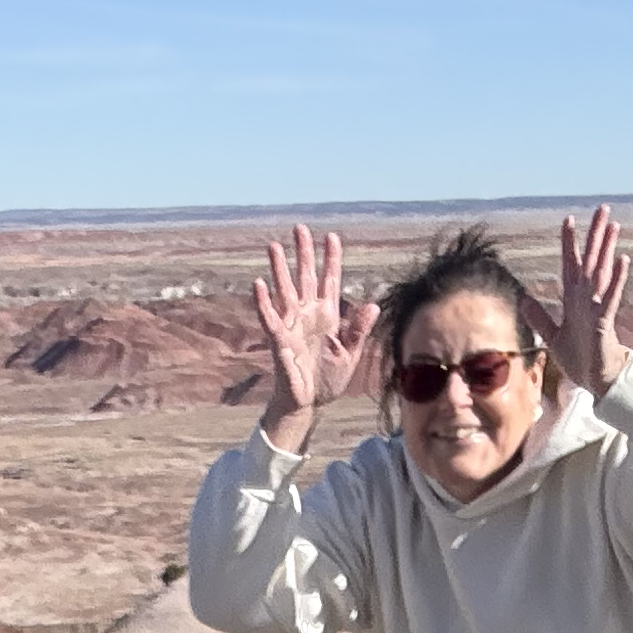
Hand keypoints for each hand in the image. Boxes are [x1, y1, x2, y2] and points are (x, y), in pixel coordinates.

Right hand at [251, 226, 376, 450]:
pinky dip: (263, 302)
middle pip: (305, 277)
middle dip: (303, 253)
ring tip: (273, 246)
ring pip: (285, 290)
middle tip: (299, 228)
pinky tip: (259, 284)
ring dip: (279, 269)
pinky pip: (270, 318)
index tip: (332, 236)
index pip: (330, 280)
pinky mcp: (279, 340)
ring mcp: (292, 325)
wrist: (310, 404)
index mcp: (328, 315)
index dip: (331, 259)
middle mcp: (308, 314)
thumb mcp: (350, 354)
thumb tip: (373, 305)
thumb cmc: (329, 379)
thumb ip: (359, 330)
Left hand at [552, 207, 628, 397]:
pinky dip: (616, 280)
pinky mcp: (604, 322)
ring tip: (614, 226)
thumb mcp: (552, 336)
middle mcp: (586, 299)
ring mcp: (596, 308)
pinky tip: (622, 260)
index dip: (569, 243)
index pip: (571, 264)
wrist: (594, 380)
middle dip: (595, 235)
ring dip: (608, 249)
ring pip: (602, 273)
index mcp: (574, 300)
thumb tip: (523, 299)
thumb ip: (540, 317)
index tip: (568, 219)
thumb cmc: (578, 358)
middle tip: (603, 208)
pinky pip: (610, 298)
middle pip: (591, 260)